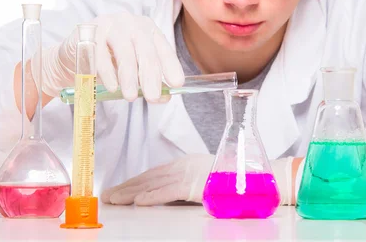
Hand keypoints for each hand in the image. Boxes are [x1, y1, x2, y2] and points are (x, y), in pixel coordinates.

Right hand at [35, 12, 184, 101]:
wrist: (75, 53)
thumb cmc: (110, 60)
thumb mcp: (132, 70)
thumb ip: (148, 81)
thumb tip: (165, 97)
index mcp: (147, 29)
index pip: (163, 47)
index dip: (171, 65)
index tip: (177, 84)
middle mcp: (130, 23)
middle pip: (145, 49)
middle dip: (150, 75)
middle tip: (153, 97)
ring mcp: (109, 24)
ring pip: (124, 51)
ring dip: (129, 76)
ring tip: (131, 96)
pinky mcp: (88, 31)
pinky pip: (100, 53)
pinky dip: (107, 72)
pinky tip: (112, 86)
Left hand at [101, 154, 297, 205]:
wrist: (258, 174)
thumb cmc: (236, 176)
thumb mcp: (209, 176)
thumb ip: (194, 181)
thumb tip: (180, 189)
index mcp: (187, 163)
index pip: (155, 173)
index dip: (135, 181)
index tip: (120, 188)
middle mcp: (184, 166)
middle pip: (149, 177)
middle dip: (127, 187)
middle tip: (108, 195)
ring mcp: (189, 174)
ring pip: (153, 184)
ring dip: (131, 192)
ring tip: (114, 200)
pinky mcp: (195, 184)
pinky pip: (169, 192)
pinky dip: (152, 196)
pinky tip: (138, 202)